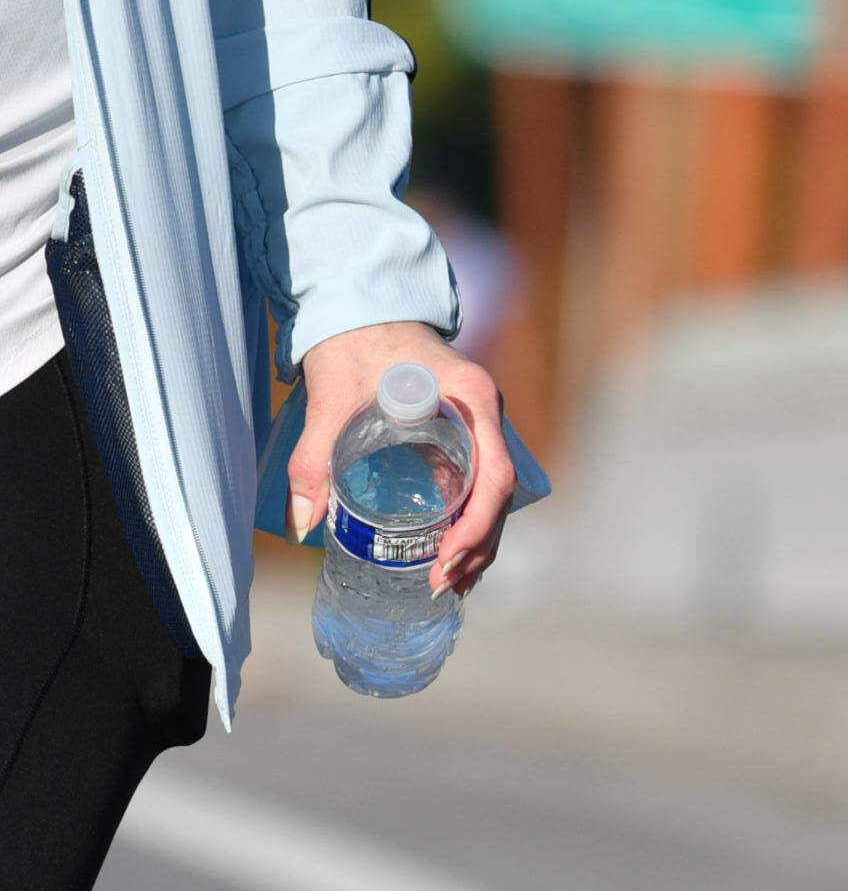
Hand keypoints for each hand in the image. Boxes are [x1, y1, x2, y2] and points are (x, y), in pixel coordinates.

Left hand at [288, 324, 515, 595]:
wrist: (359, 305)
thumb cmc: (351, 343)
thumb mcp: (332, 397)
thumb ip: (313, 457)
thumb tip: (304, 524)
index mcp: (471, 399)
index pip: (495, 473)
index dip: (478, 524)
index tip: (446, 557)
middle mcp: (487, 414)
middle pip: (500, 494)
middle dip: (477, 546)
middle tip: (443, 585)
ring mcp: (480, 424)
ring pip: (493, 494)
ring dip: (478, 542)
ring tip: (449, 584)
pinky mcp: (464, 433)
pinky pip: (479, 483)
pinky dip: (470, 522)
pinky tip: (450, 552)